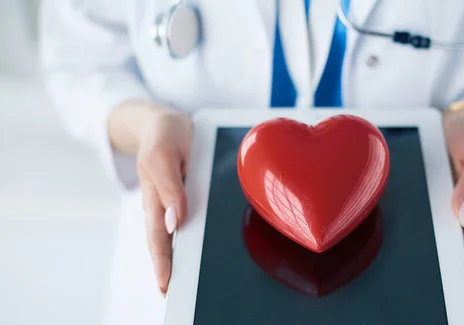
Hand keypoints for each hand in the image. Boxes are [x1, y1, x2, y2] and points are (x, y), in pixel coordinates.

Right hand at [109, 101, 193, 295]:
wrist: (165, 121)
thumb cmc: (161, 136)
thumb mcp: (163, 154)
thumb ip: (169, 186)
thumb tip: (176, 221)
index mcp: (155, 200)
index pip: (158, 240)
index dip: (162, 265)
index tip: (166, 288)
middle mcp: (167, 206)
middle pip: (171, 245)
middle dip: (176, 271)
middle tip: (184, 295)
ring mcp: (180, 202)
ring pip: (186, 235)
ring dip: (192, 257)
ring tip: (202, 281)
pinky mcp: (193, 194)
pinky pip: (199, 218)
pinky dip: (204, 235)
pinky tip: (216, 247)